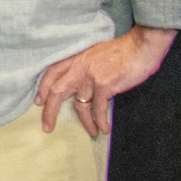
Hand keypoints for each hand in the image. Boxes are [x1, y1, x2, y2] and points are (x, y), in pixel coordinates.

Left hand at [35, 23, 175, 136]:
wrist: (141, 47)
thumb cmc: (123, 51)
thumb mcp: (95, 52)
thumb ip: (84, 65)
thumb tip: (80, 85)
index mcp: (76, 57)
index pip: (52, 73)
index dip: (43, 88)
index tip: (39, 101)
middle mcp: (79, 67)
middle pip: (56, 91)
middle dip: (49, 111)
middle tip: (47, 126)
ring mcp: (90, 76)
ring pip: (79, 105)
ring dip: (85, 122)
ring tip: (92, 132)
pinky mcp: (104, 85)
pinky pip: (98, 109)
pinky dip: (100, 121)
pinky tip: (104, 128)